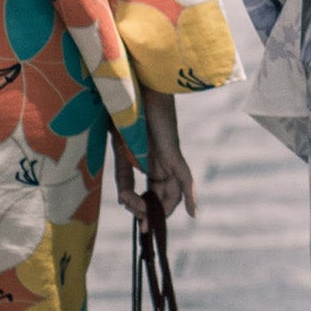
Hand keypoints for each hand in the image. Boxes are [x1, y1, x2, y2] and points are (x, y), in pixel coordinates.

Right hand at [115, 89, 195, 225]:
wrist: (133, 85)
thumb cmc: (122, 111)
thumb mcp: (117, 149)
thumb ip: (123, 174)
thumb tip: (122, 200)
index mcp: (142, 161)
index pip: (144, 192)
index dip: (140, 210)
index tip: (139, 224)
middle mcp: (157, 161)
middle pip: (161, 196)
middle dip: (150, 214)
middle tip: (143, 225)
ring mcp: (166, 156)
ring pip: (172, 192)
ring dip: (160, 209)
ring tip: (148, 217)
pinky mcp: (171, 149)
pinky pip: (184, 176)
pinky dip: (189, 195)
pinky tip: (192, 213)